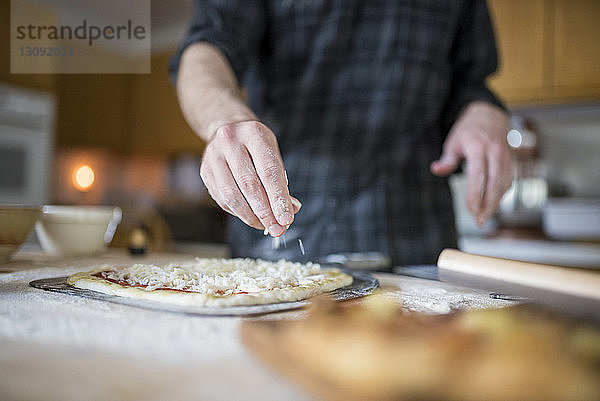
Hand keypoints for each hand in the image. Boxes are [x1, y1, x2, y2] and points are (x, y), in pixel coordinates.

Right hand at [200, 120, 300, 236]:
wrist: (226, 127)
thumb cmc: (255, 144)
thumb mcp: (272, 153)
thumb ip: (281, 181)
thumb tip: (291, 209)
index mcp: (253, 133)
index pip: (268, 171)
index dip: (279, 198)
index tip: (287, 219)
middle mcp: (229, 141)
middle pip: (249, 185)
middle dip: (265, 212)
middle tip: (277, 229)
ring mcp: (213, 156)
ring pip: (232, 195)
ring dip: (250, 216)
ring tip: (265, 226)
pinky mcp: (204, 170)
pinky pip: (222, 199)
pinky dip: (238, 212)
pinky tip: (250, 217)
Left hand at [430, 101, 511, 225]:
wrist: (490, 116)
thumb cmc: (468, 131)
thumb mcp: (453, 142)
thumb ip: (447, 159)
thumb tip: (436, 169)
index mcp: (478, 146)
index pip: (478, 174)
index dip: (476, 193)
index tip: (472, 209)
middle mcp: (495, 152)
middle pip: (495, 182)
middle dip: (488, 204)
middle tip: (479, 221)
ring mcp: (506, 157)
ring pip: (504, 184)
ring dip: (495, 203)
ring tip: (484, 217)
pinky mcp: (511, 161)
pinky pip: (508, 181)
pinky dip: (501, 195)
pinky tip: (492, 205)